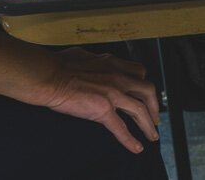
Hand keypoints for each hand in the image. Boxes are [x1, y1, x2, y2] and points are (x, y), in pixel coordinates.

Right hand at [38, 51, 160, 152]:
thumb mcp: (85, 57)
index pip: (138, 72)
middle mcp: (117, 76)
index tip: (146, 93)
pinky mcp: (103, 110)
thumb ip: (95, 62)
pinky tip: (136, 147)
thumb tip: (93, 63)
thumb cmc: (59, 65)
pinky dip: (131, 140)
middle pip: (148, 90)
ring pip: (140, 110)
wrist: (49, 76)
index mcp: (112, 63)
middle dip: (154, 105)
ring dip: (149, 124)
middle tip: (155, 117)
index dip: (144, 84)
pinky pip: (121, 128)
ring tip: (152, 135)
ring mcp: (112, 93)